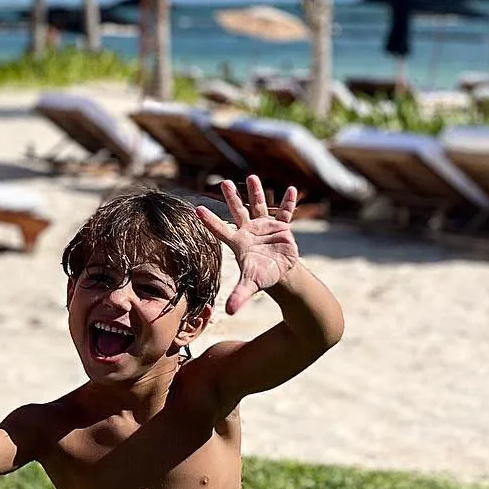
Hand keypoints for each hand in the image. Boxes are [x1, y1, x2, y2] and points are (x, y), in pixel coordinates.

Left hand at [196, 176, 299, 314]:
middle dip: (231, 198)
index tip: (197, 209)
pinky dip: (287, 202)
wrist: (280, 274)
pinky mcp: (281, 227)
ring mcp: (265, 227)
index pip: (220, 230)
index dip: (210, 220)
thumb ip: (240, 295)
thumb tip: (229, 312)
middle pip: (238, 211)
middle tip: (223, 182)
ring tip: (252, 176)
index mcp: (239, 242)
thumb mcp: (251, 285)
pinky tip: (291, 189)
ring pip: (259, 206)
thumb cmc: (263, 277)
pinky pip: (285, 212)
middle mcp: (249, 231)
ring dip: (257, 192)